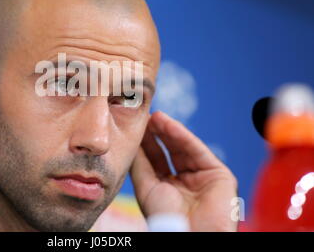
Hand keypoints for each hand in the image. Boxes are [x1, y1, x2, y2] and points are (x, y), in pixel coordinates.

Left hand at [130, 111, 237, 231]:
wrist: (188, 234)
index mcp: (168, 189)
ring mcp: (202, 177)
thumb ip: (139, 164)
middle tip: (144, 117)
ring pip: (183, 148)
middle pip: (170, 152)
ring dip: (168, 130)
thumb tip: (132, 142)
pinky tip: (167, 123)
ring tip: (154, 117)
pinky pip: (198, 150)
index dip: (147, 143)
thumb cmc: (164, 218)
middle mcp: (185, 182)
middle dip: (157, 134)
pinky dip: (182, 135)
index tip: (136, 126)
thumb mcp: (146, 188)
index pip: (156, 160)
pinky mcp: (218, 174)